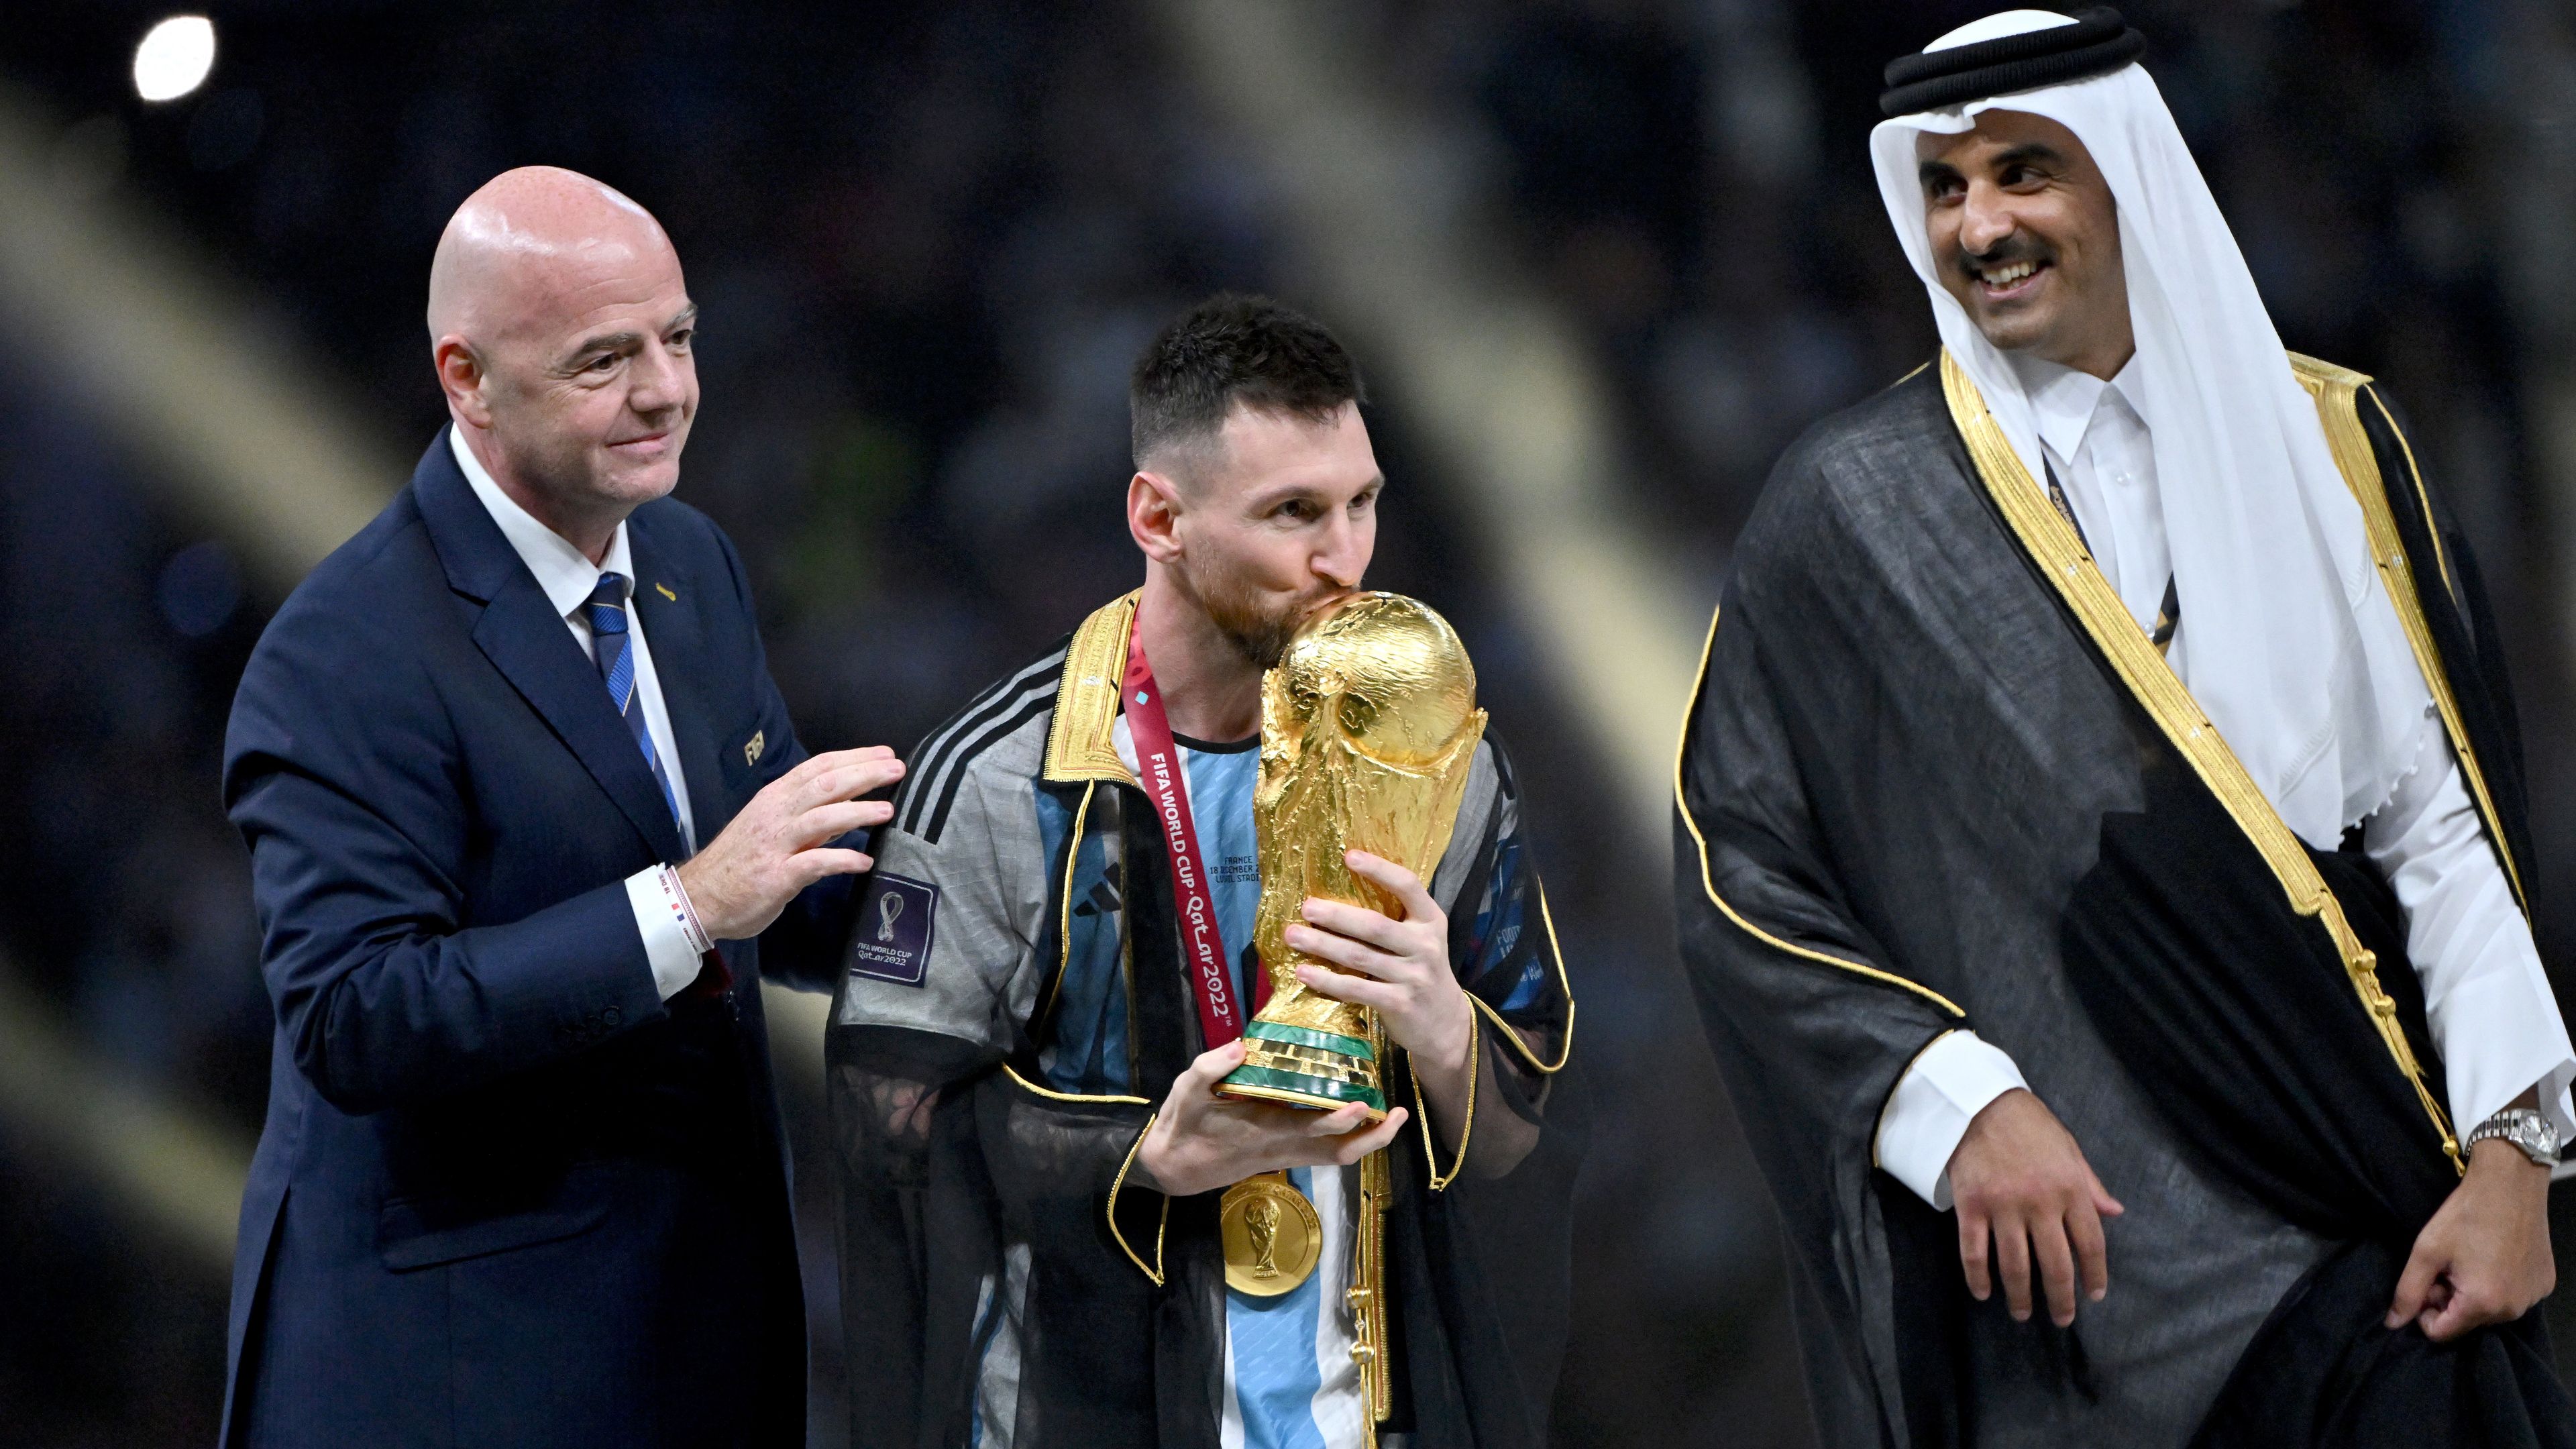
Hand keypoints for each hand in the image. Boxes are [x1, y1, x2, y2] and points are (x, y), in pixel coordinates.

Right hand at [677, 746, 903, 939]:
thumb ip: (809, 818)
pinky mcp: (777, 876)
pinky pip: (815, 863)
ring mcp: (776, 845)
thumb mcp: (772, 829)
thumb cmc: (739, 863)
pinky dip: (842, 859)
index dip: (853, 758)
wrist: (698, 897)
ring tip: (889, 810)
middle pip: (825, 785)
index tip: (884, 754)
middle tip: (897, 769)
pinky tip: (865, 862)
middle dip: (864, 774)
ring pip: (823, 818)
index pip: (818, 768)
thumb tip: (849, 805)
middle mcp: (776, 815)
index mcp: (775, 799)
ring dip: (859, 812)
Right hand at [1136, 1039, 1407, 1198]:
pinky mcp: (1282, 1157)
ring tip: (1392, 1117)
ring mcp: (1284, 1156)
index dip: (1339, 1122)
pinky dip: (1347, 1140)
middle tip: (1400, 1114)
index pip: (1310, 1133)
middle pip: (1338, 1153)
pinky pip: (1324, 1154)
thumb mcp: (1186, 1090)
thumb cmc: (1182, 1125)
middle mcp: (1282, 1148)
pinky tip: (1359, 1119)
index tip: (1362, 1104)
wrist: (1172, 1166)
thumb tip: (1242, 1045)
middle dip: (1373, 1138)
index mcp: (1263, 1131)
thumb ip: (1211, 1067)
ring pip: (1336, 1157)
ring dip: (1367, 1141)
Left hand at [1283, 850, 1470, 1074]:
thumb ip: (1396, 920)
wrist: (1445, 1024)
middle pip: (1374, 925)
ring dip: (1322, 945)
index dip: (1379, 869)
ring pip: (1359, 956)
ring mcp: (1413, 976)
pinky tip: (1304, 972)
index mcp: (1431, 921)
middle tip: (1306, 907)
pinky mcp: (1399, 1003)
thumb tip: (1339, 895)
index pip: (1408, 885)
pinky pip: (1356, 989)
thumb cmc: (1422, 972)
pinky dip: (1327, 980)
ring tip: (1292, 935)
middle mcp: (1425, 945)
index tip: (1348, 856)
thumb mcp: (1422, 940)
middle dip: (1336, 915)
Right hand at [1948, 1088, 2123, 1326]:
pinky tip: (1984, 1293)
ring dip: (2020, 1296)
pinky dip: (1978, 1277)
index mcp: (2070, 1188)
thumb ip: (2090, 1185)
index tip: (2094, 1295)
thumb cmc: (2030, 1124)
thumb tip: (2115, 1213)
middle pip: (2055, 1264)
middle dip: (2060, 1299)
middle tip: (2062, 1319)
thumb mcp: (2069, 1150)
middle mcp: (2040, 1202)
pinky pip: (1974, 1251)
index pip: (2091, 1244)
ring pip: (2014, 1265)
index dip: (2094, 1275)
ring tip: (2022, 1313)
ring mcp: (2003, 1206)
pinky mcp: (1971, 1206)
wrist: (1979, 1102)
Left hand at [2386, 1137, 2555, 1340]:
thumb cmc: (2465, 1215)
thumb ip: (2408, 1292)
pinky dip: (2497, 1285)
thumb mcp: (2426, 1251)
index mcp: (2483, 1305)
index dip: (2425, 1310)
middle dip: (2449, 1300)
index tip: (2427, 1281)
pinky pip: (2512, 1297)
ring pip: (2489, 1311)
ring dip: (2472, 1293)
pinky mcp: (2544, 1285)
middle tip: (2447, 1265)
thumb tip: (2393, 1324)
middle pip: (2466, 1322)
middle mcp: (2513, 1310)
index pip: (2441, 1333)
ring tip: (2470, 1258)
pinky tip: (2492, 1256)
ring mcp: (2533, 1298)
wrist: (2510, 1185)